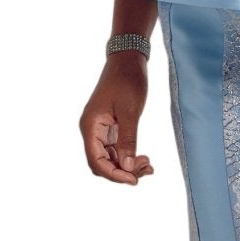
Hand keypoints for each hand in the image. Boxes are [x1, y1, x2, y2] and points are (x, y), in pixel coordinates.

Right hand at [79, 56, 154, 183]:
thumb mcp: (129, 111)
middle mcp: (92, 131)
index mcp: (90, 127)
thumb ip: (128, 139)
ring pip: (111, 158)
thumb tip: (126, 166)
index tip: (134, 179)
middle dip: (122, 171)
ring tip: (148, 165)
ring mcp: (101, 130)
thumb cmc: (127, 81)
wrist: (128, 60)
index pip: (96, 161)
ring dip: (127, 165)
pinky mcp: (111, 128)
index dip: (114, 174)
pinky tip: (144, 159)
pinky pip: (117, 149)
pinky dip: (129, 156)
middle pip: (102, 163)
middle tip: (145, 170)